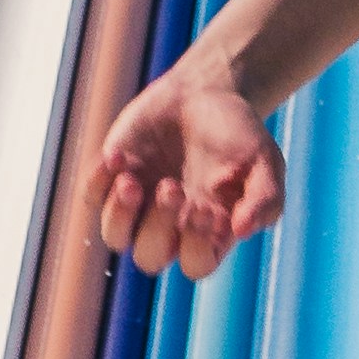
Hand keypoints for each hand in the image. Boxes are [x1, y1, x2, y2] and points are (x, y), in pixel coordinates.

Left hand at [91, 48, 284, 278]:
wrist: (206, 94)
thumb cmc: (239, 134)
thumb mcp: (266, 162)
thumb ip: (265, 199)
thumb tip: (244, 231)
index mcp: (209, 233)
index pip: (196, 264)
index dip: (195, 246)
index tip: (204, 208)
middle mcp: (169, 228)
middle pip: (149, 257)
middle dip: (157, 227)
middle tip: (172, 186)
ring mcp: (138, 206)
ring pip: (115, 237)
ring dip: (119, 215)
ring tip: (131, 181)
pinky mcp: (113, 179)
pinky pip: (92, 198)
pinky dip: (97, 182)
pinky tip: (117, 157)